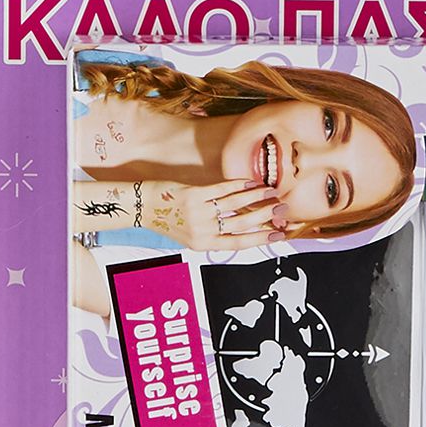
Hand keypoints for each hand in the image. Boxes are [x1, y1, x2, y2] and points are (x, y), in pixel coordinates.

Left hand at [144, 180, 287, 250]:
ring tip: (272, 192)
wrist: (143, 208)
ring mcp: (198, 213)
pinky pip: (221, 189)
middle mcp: (203, 231)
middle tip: (282, 209)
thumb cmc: (169, 221)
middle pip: (242, 223)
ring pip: (235, 205)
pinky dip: (239, 184)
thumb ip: (215, 233)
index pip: (239, 243)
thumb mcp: (192, 236)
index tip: (280, 235)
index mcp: (204, 245)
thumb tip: (243, 226)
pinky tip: (251, 181)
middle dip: (266, 215)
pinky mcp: (193, 195)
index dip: (262, 239)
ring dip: (257, 197)